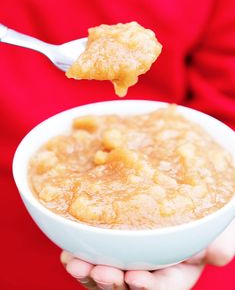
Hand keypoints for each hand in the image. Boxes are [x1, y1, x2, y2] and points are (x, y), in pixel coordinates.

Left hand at [61, 220, 234, 289]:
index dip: (151, 287)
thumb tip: (219, 255)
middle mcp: (150, 270)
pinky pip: (95, 258)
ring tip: (75, 263)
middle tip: (100, 272)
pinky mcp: (113, 246)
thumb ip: (219, 244)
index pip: (164, 286)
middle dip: (112, 282)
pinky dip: (82, 257)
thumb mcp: (215, 229)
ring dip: (90, 273)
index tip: (136, 279)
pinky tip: (68, 252)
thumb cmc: (200, 217)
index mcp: (176, 272)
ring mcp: (129, 259)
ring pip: (107, 275)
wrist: (181, 201)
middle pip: (129, 284)